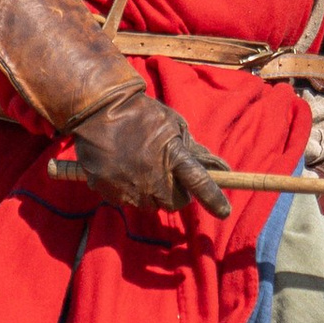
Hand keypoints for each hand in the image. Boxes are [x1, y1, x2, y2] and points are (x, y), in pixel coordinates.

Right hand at [67, 88, 233, 217]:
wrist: (99, 110)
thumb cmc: (141, 115)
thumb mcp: (173, 125)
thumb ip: (193, 150)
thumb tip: (220, 167)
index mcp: (173, 155)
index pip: (199, 182)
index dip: (213, 199)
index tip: (224, 212)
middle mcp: (154, 176)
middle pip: (176, 203)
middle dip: (176, 194)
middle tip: (167, 177)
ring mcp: (132, 187)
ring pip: (151, 205)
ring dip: (152, 194)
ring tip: (141, 170)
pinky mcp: (111, 193)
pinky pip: (128, 202)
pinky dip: (129, 192)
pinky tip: (124, 171)